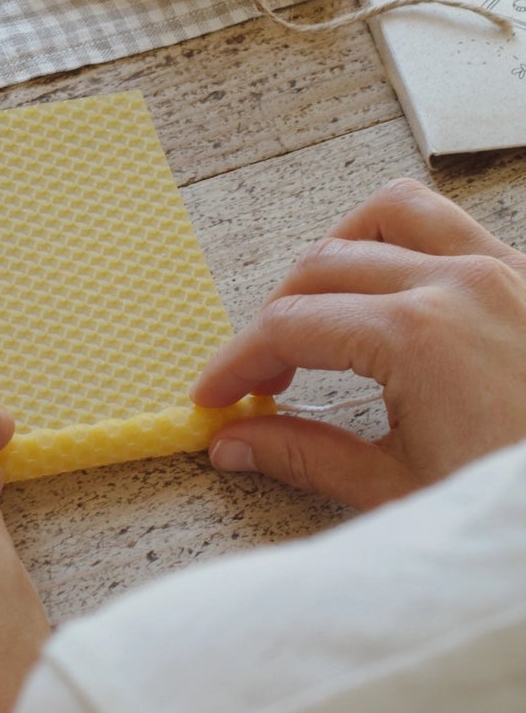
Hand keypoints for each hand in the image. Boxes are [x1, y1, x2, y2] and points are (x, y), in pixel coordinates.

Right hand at [193, 178, 525, 509]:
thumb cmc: (515, 499)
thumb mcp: (403, 490)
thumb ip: (306, 456)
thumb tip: (236, 443)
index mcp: (416, 334)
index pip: (288, 327)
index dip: (237, 362)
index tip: (215, 397)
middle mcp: (456, 282)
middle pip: (320, 266)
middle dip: (274, 320)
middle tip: (261, 378)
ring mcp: (501, 268)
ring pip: (385, 213)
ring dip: (336, 252)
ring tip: (320, 309)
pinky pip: (450, 220)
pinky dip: (404, 238)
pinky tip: (393, 289)